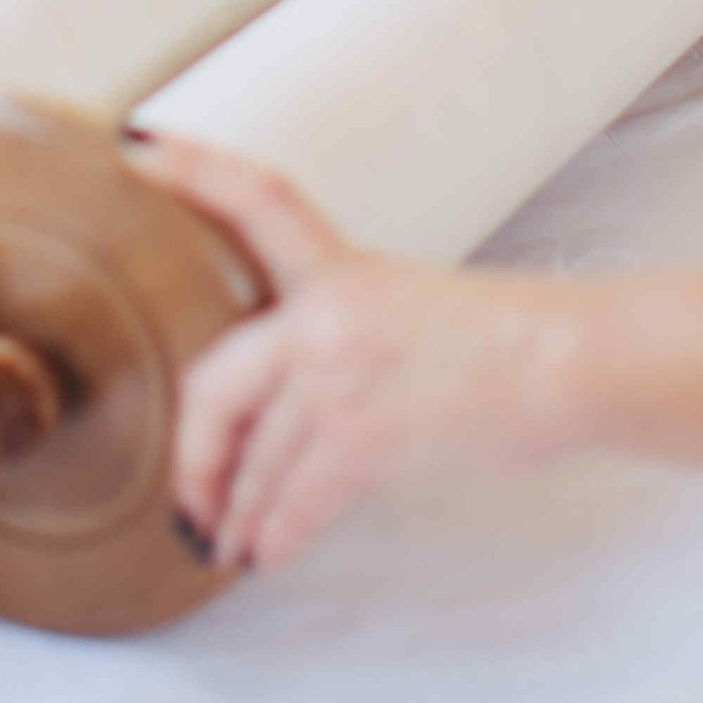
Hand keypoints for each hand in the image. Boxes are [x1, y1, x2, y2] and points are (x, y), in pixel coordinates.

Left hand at [136, 135, 578, 570]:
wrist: (568, 362)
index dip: (192, 167)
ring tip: (231, 545)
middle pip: (214, 381)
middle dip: (193, 455)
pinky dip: (272, 536)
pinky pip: (290, 500)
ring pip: (252, 459)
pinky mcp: (362, 435)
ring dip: (234, 514)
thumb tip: (301, 414)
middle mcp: (325, 312)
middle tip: (188, 501)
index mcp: (342, 268)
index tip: (135, 147)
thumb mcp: (412, 310)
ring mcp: (338, 374)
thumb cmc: (511, 343)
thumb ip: (344, 341)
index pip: (256, 198)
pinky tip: (267, 555)